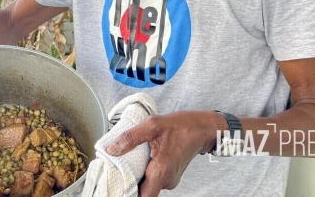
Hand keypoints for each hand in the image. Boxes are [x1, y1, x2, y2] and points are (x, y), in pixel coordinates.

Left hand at [106, 111, 224, 195]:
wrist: (202, 129)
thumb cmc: (181, 126)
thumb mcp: (152, 125)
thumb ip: (131, 138)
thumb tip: (112, 149)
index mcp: (161, 171)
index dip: (129, 194)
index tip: (118, 185)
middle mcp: (167, 180)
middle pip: (143, 191)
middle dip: (130, 181)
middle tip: (118, 168)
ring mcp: (170, 180)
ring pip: (148, 185)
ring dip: (138, 175)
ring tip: (130, 160)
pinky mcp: (170, 176)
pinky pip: (154, 179)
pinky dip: (146, 172)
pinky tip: (141, 159)